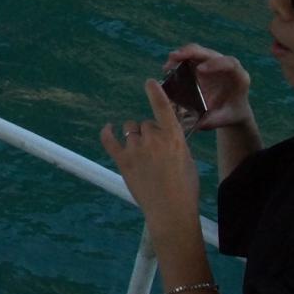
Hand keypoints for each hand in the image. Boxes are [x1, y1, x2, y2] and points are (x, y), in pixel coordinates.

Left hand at [102, 79, 199, 240]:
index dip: (155, 93)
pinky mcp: (122, 160)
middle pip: (146, 124)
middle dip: (149, 133)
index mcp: (174, 138)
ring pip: (130, 131)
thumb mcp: (187, 160)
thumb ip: (175, 143)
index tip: (149, 82)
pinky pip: (109, 139)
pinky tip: (107, 128)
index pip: (162, 108)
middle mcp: (154, 139)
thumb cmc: (184, 188)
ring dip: (134, 137)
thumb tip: (166, 136)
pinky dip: (107, 132)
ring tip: (142, 155)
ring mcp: (136, 149)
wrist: (170, 211)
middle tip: (155, 152)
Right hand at [164, 43, 252, 130]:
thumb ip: (215, 121)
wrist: (231, 109)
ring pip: (197, 52)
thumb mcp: (226, 119)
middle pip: (209, 53)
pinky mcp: (201, 64)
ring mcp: (212, 63)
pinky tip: (168, 68)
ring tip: (168, 63)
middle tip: (174, 57)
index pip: (230, 63)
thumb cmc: (231, 113)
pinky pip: (189, 57)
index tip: (200, 70)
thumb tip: (199, 124)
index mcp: (238, 77)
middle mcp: (225, 65)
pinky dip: (178, 61)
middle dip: (191, 53)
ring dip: (182, 54)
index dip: (215, 63)